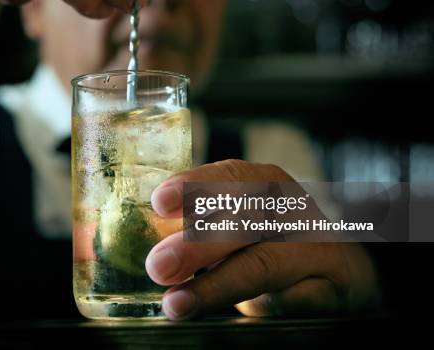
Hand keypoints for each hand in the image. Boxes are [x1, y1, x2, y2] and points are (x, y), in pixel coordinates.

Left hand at [146, 159, 381, 318]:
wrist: (342, 272)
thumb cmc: (274, 242)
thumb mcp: (242, 222)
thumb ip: (205, 224)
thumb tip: (146, 240)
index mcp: (267, 185)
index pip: (231, 175)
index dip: (195, 185)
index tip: (159, 203)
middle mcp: (293, 210)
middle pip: (245, 220)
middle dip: (197, 244)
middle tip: (158, 266)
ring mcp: (317, 249)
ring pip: (266, 263)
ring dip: (218, 284)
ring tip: (177, 303)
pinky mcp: (335, 289)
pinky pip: (301, 297)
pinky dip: (270, 305)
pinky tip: (245, 314)